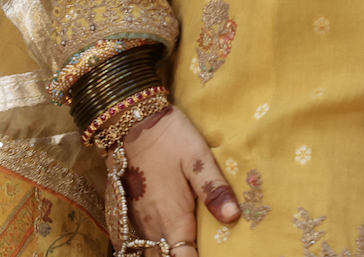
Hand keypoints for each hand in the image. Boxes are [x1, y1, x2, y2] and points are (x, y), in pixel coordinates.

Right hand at [118, 106, 240, 251]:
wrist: (130, 120)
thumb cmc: (169, 138)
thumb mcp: (198, 157)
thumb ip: (213, 189)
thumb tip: (233, 217)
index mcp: (172, 217)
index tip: (213, 256)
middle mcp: (153, 224)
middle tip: (197, 250)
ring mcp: (138, 218)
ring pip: (150, 251)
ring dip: (165, 253)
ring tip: (182, 248)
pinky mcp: (130, 208)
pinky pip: (138, 239)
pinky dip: (151, 246)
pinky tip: (164, 239)